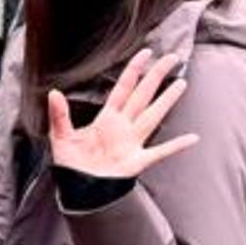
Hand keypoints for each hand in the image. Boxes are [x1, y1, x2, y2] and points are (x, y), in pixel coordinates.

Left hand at [47, 47, 198, 178]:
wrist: (78, 191)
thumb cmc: (71, 165)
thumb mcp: (60, 137)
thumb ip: (59, 115)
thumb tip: (53, 93)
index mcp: (107, 118)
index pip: (123, 88)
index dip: (134, 70)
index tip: (146, 53)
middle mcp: (123, 126)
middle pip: (143, 95)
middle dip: (157, 76)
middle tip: (172, 58)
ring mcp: (133, 143)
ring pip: (153, 116)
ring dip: (167, 100)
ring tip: (181, 84)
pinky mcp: (137, 162)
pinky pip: (161, 152)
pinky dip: (176, 146)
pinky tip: (192, 138)